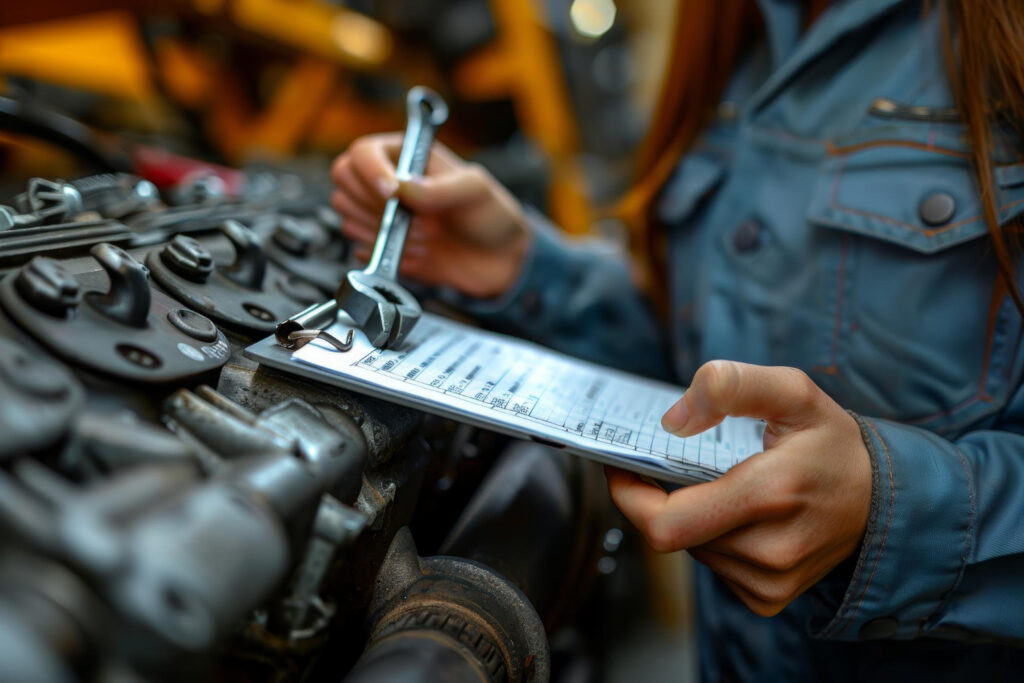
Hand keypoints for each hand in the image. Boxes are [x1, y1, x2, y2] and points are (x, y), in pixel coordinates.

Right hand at [330, 133, 531, 297]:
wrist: (499, 261)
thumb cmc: (491, 216)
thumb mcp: (475, 190)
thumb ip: (439, 189)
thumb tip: (402, 187)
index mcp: (408, 156)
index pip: (363, 151)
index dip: (370, 171)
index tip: (392, 192)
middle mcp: (389, 181)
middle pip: (344, 179)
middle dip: (375, 203)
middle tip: (412, 216)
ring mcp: (383, 214)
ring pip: (346, 212)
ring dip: (382, 229)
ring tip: (423, 235)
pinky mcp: (383, 245)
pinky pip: (358, 246)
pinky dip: (385, 253)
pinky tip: (418, 253)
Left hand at [606, 360, 871, 615]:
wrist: (886, 500)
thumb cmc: (833, 443)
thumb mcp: (794, 391)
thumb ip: (731, 386)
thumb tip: (674, 420)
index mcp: (770, 494)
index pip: (665, 521)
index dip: (629, 496)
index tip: (620, 465)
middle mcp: (770, 549)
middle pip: (671, 534)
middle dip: (654, 500)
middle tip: (658, 468)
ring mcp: (770, 581)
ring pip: (691, 549)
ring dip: (689, 517)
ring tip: (718, 487)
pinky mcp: (768, 598)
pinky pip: (712, 567)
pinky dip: (711, 539)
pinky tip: (737, 516)